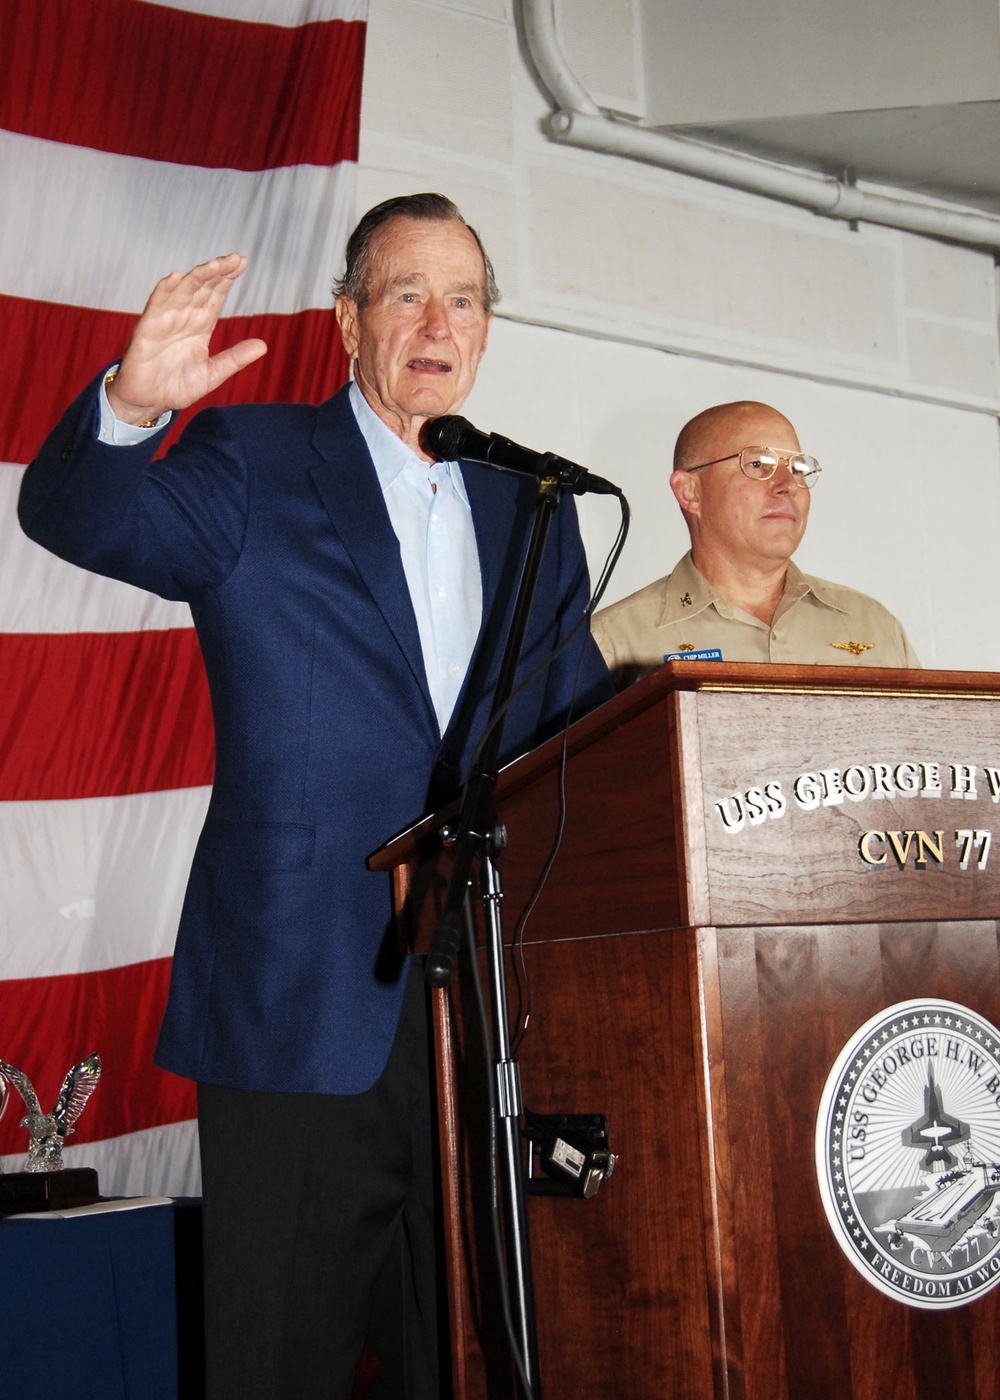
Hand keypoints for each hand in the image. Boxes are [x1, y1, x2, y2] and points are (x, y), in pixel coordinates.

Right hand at [106, 254, 266, 425]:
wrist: (148, 403)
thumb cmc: (176, 387)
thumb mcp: (212, 374)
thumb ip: (235, 359)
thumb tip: (263, 345)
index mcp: (200, 326)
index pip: (215, 295)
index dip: (227, 279)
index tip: (241, 262)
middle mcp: (184, 318)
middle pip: (202, 288)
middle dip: (217, 272)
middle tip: (235, 259)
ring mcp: (165, 320)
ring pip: (182, 291)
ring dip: (197, 277)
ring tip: (213, 265)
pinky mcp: (148, 329)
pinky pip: (156, 305)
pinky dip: (163, 290)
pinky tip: (175, 277)